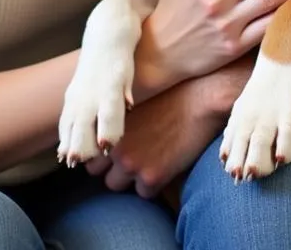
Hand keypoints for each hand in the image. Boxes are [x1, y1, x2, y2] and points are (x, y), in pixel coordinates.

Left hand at [86, 64, 248, 197]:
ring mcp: (132, 165)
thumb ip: (115, 122)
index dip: (103, 154)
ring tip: (148, 159)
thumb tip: (104, 136)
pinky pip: (144, 193)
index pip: (90, 155)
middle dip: (113, 169)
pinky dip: (153, 184)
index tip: (114, 150)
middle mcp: (115, 148)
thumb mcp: (132, 105)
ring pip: (116, 186)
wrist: (200, 99)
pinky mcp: (152, 177)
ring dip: (129, 177)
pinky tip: (165, 164)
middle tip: (132, 157)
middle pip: (99, 174)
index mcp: (108, 128)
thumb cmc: (169, 96)